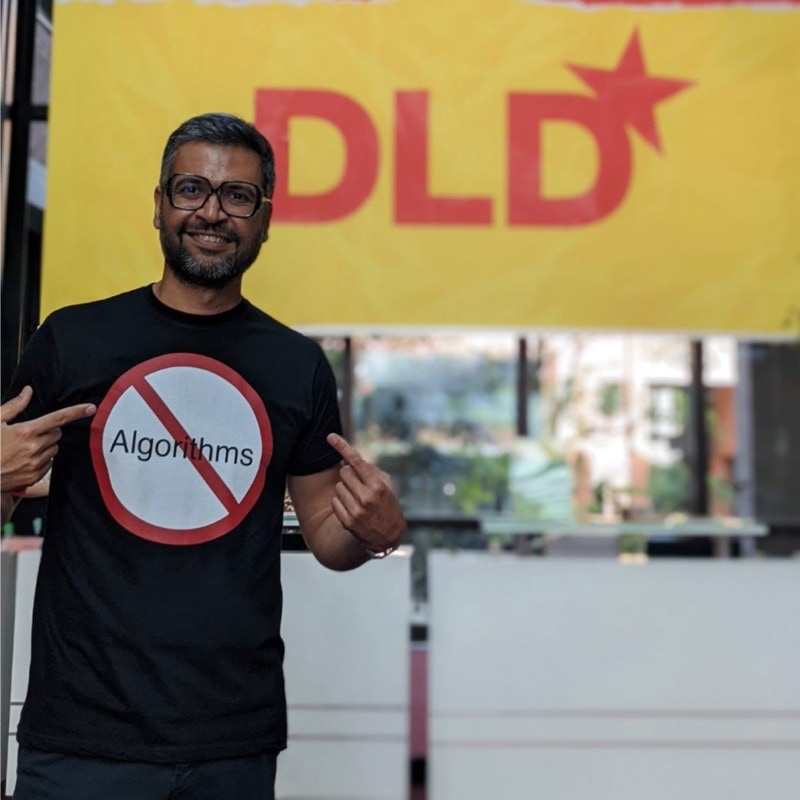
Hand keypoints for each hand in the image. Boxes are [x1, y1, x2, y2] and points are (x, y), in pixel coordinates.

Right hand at [1, 386, 95, 491]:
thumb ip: (14, 406)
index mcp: (25, 432)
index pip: (58, 418)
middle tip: (30, 433)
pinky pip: (48, 464)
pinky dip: (41, 460)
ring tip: (24, 447)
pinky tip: (24, 459)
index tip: (90, 408)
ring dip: (45, 445)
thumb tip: (27, 391)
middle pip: (57, 433)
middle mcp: (34, 448)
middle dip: (49, 431)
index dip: (76, 411)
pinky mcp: (34, 476)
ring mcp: (35, 464)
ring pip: (54, 449)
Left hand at [326, 433, 405, 552]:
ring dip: (345, 489)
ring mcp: (355, 510)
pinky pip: (334, 501)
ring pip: (338, 486)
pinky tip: (352, 507)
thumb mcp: (387, 486)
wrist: (388, 536)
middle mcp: (366, 497)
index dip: (342, 447)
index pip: (356, 461)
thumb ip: (371, 471)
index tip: (330, 437)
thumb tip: (352, 459)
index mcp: (377, 486)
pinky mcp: (346, 521)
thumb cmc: (388, 506)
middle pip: (344, 472)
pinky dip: (341, 501)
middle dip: (349, 475)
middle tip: (358, 484)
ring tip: (357, 498)